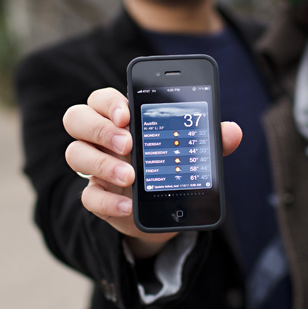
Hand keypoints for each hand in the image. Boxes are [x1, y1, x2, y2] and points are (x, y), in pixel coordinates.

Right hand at [63, 87, 241, 258]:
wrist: (167, 210)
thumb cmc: (173, 166)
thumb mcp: (193, 152)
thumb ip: (210, 140)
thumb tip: (233, 131)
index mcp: (122, 118)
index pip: (101, 98)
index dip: (108, 102)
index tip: (128, 114)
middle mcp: (101, 138)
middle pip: (76, 118)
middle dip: (99, 128)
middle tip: (128, 144)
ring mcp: (95, 167)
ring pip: (75, 154)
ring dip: (102, 164)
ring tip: (132, 177)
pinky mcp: (98, 197)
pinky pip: (88, 197)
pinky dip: (108, 202)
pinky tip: (128, 206)